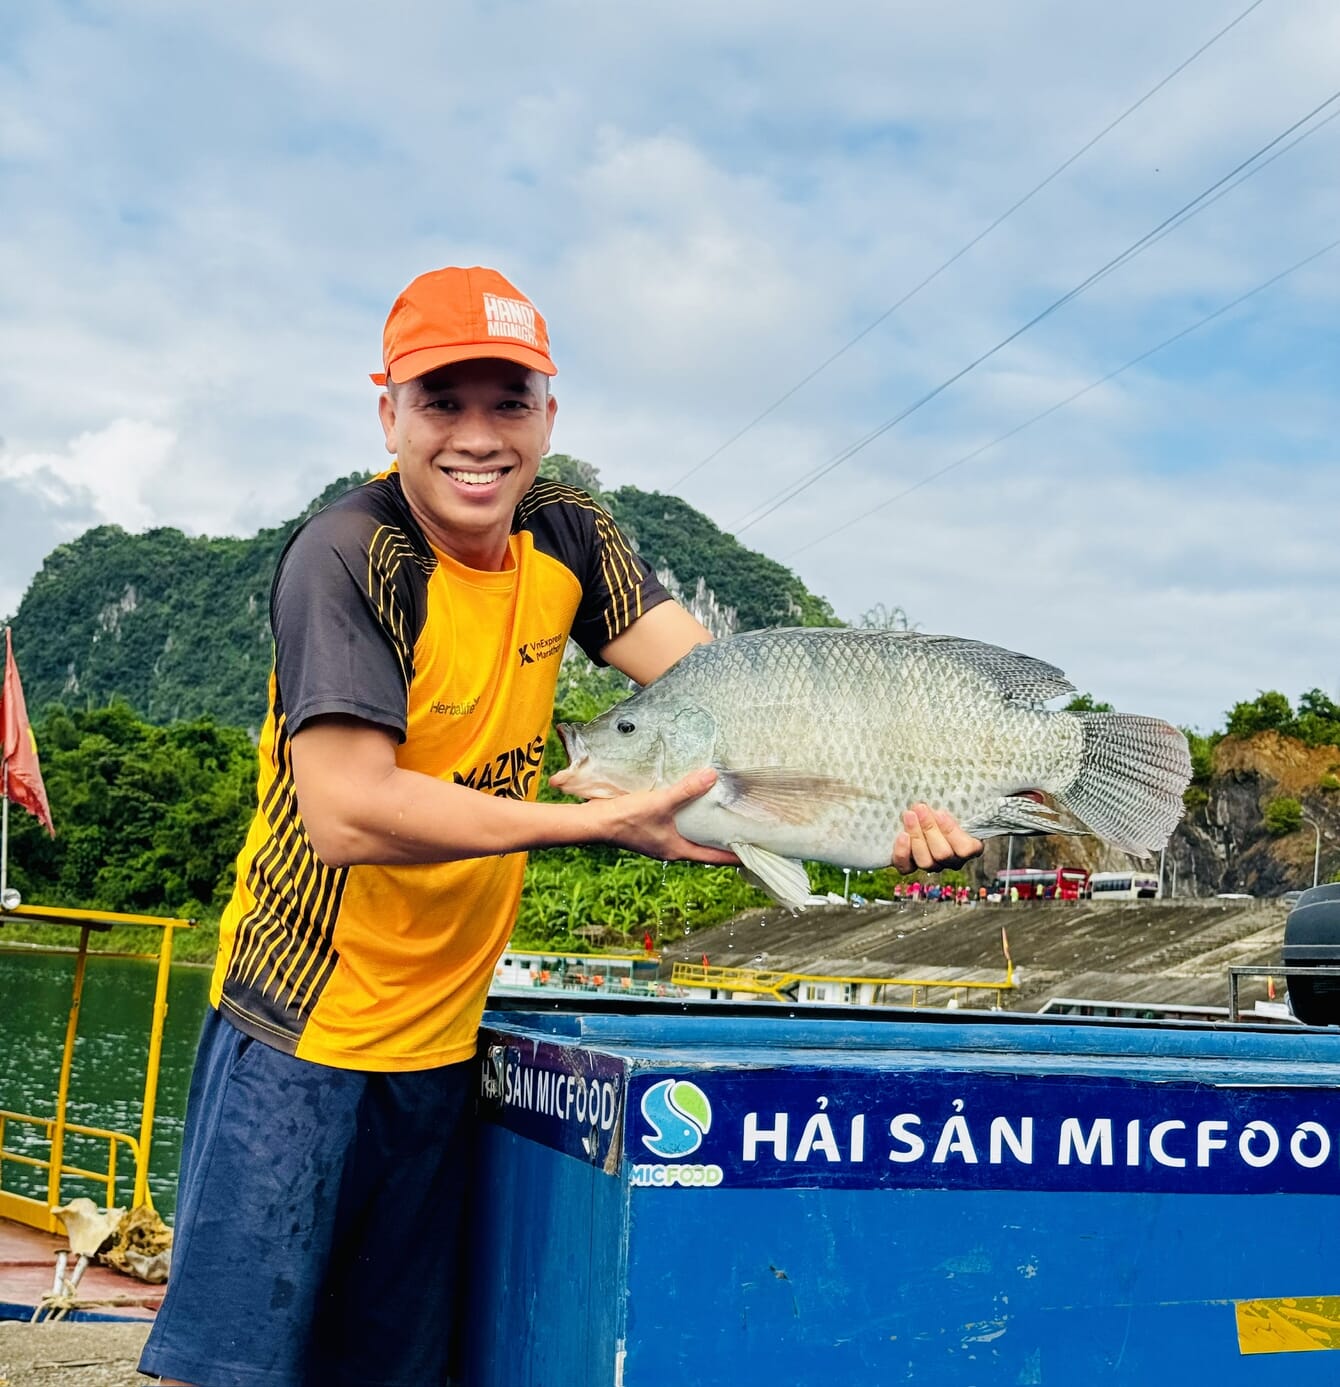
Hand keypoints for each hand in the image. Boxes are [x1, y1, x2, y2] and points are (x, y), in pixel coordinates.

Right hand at [589, 769, 739, 865]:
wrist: (593, 822)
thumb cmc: (626, 818)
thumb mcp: (661, 802)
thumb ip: (686, 790)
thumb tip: (712, 776)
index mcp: (679, 850)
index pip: (716, 858)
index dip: (736, 855)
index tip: (757, 851)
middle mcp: (672, 848)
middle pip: (705, 847)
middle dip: (723, 838)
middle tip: (743, 826)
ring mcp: (661, 840)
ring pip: (691, 835)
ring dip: (705, 826)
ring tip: (723, 812)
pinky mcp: (651, 829)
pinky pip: (677, 824)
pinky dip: (688, 816)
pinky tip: (691, 802)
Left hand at [893, 803, 982, 872]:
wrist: (919, 812)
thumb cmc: (941, 805)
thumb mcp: (953, 801)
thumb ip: (958, 799)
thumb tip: (964, 781)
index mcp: (968, 847)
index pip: (966, 849)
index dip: (952, 832)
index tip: (941, 812)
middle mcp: (951, 861)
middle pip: (943, 854)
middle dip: (930, 829)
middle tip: (920, 808)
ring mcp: (931, 865)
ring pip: (926, 862)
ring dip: (916, 837)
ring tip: (909, 815)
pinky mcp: (910, 866)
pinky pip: (906, 868)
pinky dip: (903, 853)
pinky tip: (901, 835)